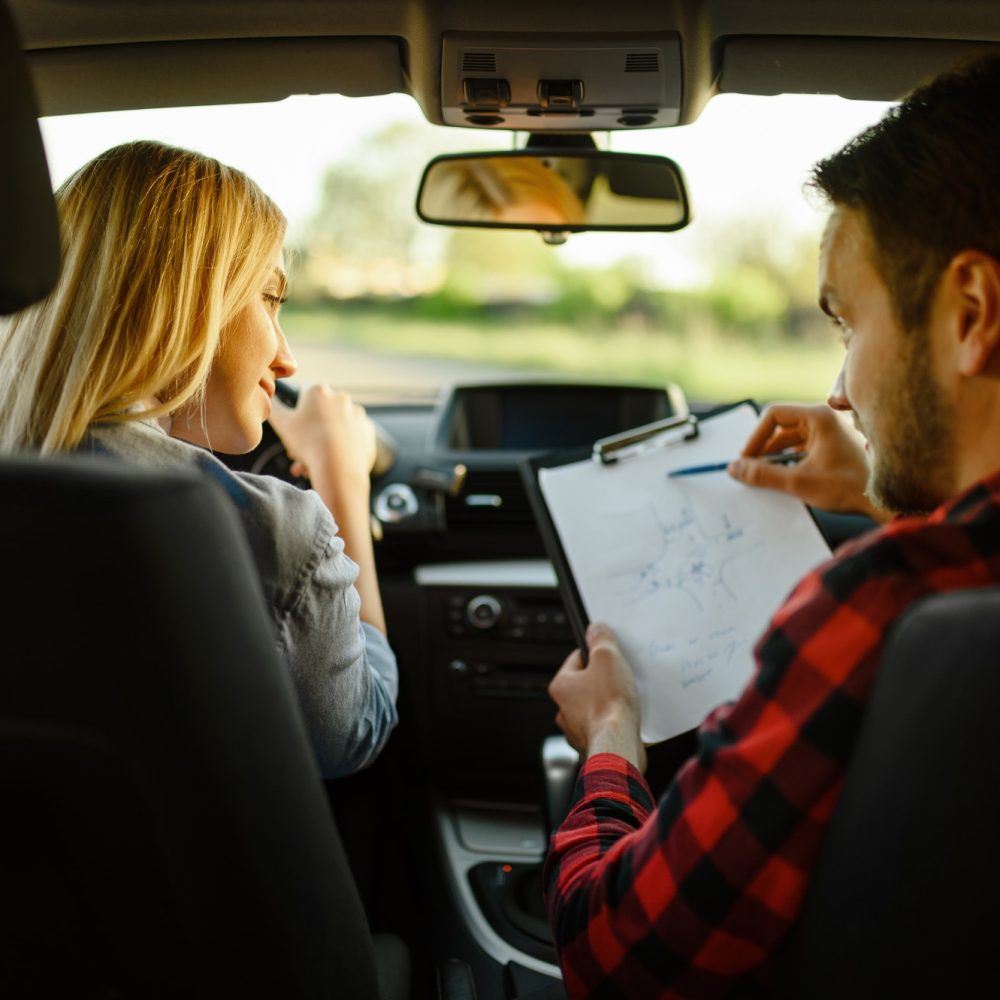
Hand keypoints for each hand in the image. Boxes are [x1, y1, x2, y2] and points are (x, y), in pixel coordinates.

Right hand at [268, 384, 376, 492]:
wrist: (339, 467)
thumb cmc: (308, 443)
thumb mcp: (282, 424)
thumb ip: (273, 407)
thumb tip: (269, 398)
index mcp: (318, 390)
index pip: (303, 396)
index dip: (296, 415)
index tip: (294, 431)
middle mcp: (341, 397)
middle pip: (320, 415)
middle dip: (309, 433)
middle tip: (301, 453)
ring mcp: (358, 414)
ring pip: (335, 428)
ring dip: (324, 443)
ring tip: (314, 465)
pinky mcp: (368, 431)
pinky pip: (352, 438)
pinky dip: (343, 448)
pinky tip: (333, 461)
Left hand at [548, 622, 646, 771]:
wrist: (618, 745)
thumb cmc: (609, 705)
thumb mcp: (608, 659)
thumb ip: (601, 640)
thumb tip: (596, 628)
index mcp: (561, 686)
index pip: (576, 659)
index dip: (594, 653)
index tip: (607, 652)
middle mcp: (564, 709)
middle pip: (585, 684)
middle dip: (603, 679)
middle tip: (620, 675)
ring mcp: (577, 729)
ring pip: (594, 706)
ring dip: (609, 701)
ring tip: (625, 697)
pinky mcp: (593, 743)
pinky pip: (604, 725)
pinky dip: (614, 721)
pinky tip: (627, 717)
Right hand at [727, 402, 887, 521]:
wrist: (886, 501)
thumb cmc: (849, 486)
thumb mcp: (798, 482)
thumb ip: (762, 475)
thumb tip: (734, 469)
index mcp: (818, 417)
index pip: (773, 415)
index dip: (755, 438)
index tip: (746, 459)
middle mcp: (825, 420)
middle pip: (781, 429)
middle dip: (764, 451)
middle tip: (752, 473)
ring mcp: (831, 434)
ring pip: (791, 442)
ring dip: (776, 460)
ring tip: (768, 480)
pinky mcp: (835, 448)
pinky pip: (804, 450)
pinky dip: (791, 463)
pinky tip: (787, 481)